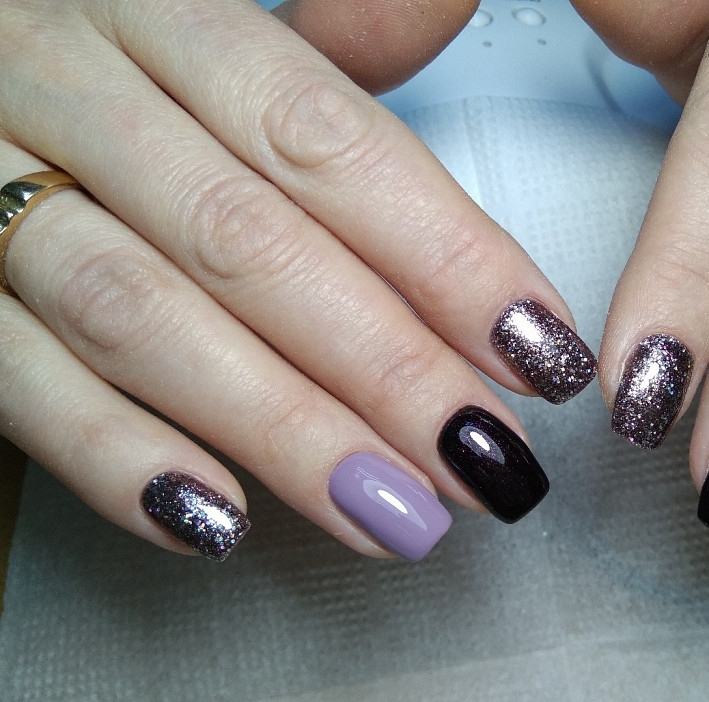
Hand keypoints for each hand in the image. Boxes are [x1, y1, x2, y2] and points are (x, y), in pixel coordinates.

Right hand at [0, 0, 594, 560]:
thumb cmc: (107, 77)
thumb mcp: (203, 49)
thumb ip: (314, 114)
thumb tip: (459, 184)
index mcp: (166, 20)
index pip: (329, 141)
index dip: (443, 253)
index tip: (533, 347)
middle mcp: (76, 89)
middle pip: (250, 241)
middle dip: (384, 367)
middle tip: (482, 458)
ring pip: (143, 318)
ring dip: (284, 431)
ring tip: (391, 512)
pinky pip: (17, 381)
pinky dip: (115, 457)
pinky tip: (217, 521)